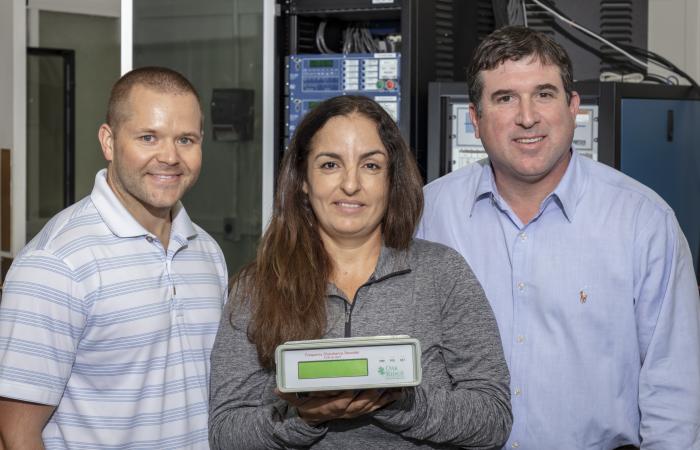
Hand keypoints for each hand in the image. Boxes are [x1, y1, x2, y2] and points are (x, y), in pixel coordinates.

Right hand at [275, 388, 402, 425]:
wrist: (315, 421)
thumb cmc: (310, 408)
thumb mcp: (298, 403)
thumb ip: (290, 396)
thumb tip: (278, 390)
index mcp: (334, 406)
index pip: (344, 399)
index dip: (351, 392)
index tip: (357, 382)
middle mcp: (347, 411)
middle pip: (362, 402)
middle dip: (373, 392)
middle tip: (381, 380)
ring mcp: (356, 412)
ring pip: (372, 404)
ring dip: (384, 396)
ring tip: (395, 384)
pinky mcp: (362, 411)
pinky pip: (377, 406)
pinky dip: (388, 400)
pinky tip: (398, 392)